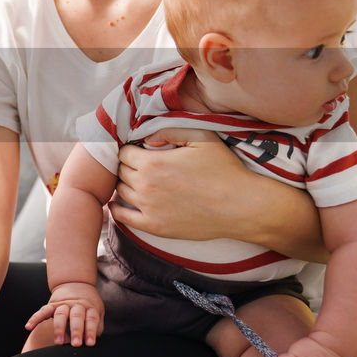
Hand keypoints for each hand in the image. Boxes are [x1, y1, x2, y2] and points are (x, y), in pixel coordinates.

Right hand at [24, 282, 103, 346]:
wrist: (77, 285)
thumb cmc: (88, 308)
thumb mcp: (97, 315)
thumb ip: (95, 328)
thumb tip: (90, 345)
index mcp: (90, 307)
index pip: (91, 319)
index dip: (90, 331)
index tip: (90, 344)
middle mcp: (77, 304)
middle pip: (76, 316)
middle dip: (76, 330)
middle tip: (76, 344)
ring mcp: (63, 304)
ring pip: (60, 314)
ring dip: (59, 328)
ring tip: (58, 343)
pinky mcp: (51, 305)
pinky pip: (43, 311)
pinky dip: (35, 318)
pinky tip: (29, 327)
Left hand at [112, 127, 252, 241]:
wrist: (240, 206)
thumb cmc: (224, 170)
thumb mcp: (201, 137)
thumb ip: (170, 130)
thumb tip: (147, 136)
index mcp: (153, 162)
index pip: (124, 153)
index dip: (130, 149)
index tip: (138, 150)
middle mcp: (146, 185)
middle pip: (120, 172)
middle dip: (127, 166)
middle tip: (138, 165)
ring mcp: (148, 208)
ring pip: (120, 192)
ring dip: (124, 184)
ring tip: (134, 181)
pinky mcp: (155, 227)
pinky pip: (123, 217)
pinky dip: (116, 209)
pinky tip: (119, 203)